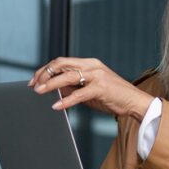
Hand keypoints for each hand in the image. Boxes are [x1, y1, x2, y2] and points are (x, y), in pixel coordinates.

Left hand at [29, 57, 155, 120]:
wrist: (134, 102)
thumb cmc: (112, 96)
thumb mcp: (90, 90)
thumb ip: (73, 87)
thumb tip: (54, 90)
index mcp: (89, 63)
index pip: (61, 62)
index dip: (45, 70)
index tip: (34, 80)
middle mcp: (92, 66)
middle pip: (61, 64)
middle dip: (44, 74)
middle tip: (33, 85)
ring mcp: (97, 75)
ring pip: (67, 76)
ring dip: (51, 84)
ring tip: (40, 92)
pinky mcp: (101, 88)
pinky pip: (79, 94)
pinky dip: (66, 100)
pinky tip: (57, 106)